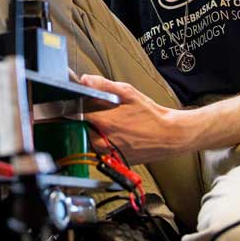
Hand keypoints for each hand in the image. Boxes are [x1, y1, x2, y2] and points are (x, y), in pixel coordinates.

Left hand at [79, 74, 199, 164]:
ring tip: (109, 125)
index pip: (73, 114)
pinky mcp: (113, 160)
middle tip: (97, 114)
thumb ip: (104, 85)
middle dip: (84, 120)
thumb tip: (84, 80)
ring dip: (92, 132)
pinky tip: (116, 136)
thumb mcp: (128, 93)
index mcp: (103, 120)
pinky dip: (102, 143)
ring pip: (88, 140)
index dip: (71, 108)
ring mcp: (107, 152)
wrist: (169, 135)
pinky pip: (99, 151)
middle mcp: (102, 139)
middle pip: (79, 128)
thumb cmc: (150, 114)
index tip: (71, 104)